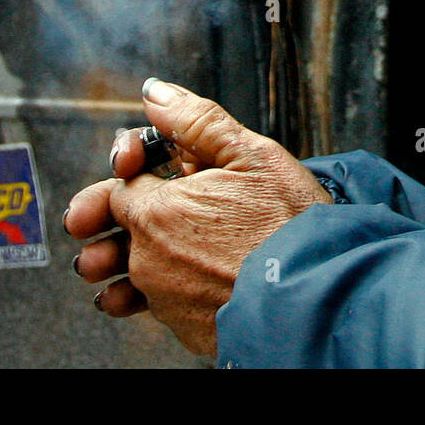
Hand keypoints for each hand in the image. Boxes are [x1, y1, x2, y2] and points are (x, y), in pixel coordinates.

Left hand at [64, 78, 333, 358]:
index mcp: (156, 213)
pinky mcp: (187, 330)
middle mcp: (150, 261)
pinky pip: (165, 307)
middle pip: (115, 239)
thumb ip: (197, 121)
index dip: (128, 173)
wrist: (318, 295)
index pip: (116, 189)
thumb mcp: (252, 155)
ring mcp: (167, 301)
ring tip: (143, 262)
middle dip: (107, 230)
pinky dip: (170, 294)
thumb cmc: (291, 225)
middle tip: (106, 225)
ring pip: (135, 280)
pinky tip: (189, 283)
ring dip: (128, 271)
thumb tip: (156, 93)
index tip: (135, 169)